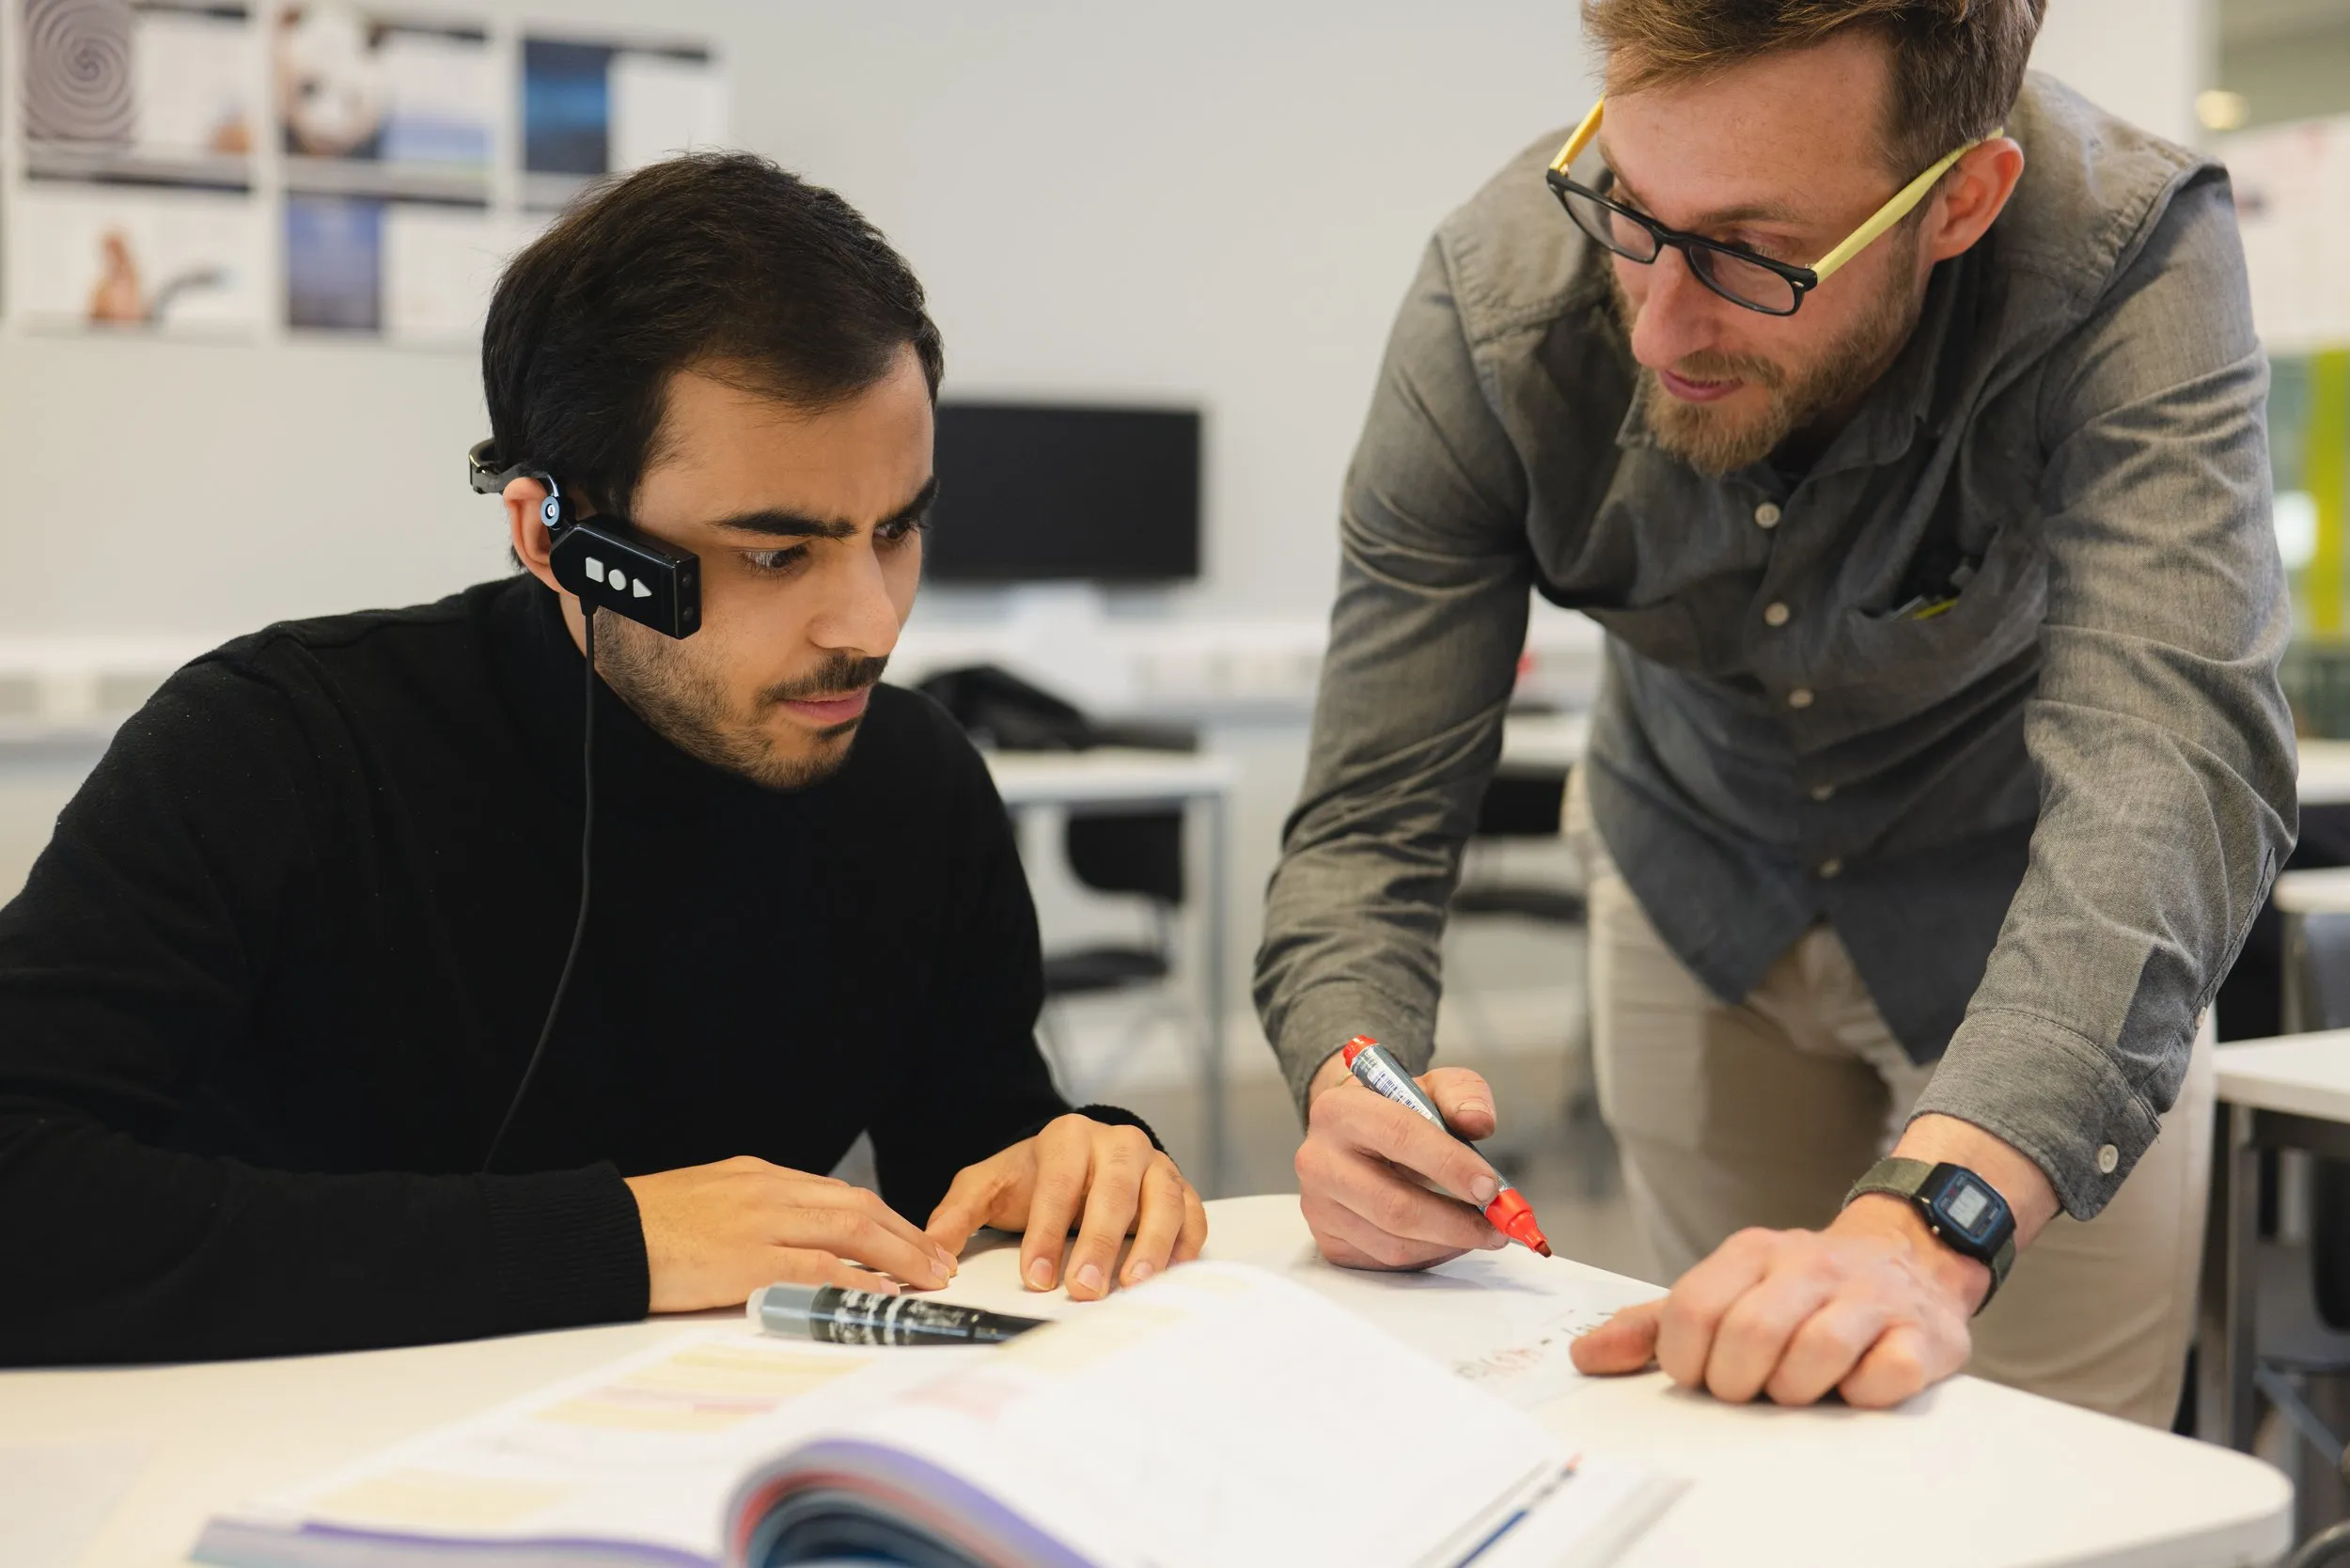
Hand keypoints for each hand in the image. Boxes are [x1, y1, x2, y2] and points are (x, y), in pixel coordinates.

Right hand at [624, 1156, 956, 1312]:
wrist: (598, 1235)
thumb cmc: (642, 1229)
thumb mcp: (704, 1204)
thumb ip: (747, 1215)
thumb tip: (781, 1241)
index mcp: (756, 1177)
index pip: (836, 1193)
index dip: (882, 1218)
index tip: (909, 1240)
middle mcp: (766, 1189)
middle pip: (856, 1205)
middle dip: (905, 1234)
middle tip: (937, 1261)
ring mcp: (759, 1220)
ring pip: (850, 1228)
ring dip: (899, 1253)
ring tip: (929, 1278)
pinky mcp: (747, 1257)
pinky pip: (817, 1264)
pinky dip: (857, 1276)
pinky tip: (883, 1292)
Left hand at [924, 1115, 1206, 1299]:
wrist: (1077, 1156)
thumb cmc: (1033, 1177)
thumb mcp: (987, 1186)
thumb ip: (957, 1215)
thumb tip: (932, 1251)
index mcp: (1068, 1139)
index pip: (1058, 1186)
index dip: (1046, 1233)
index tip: (1036, 1277)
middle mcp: (1117, 1145)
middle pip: (1114, 1192)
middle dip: (1098, 1243)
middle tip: (1084, 1289)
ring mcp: (1154, 1164)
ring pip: (1161, 1199)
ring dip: (1151, 1244)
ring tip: (1134, 1284)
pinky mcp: (1180, 1187)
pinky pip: (1193, 1212)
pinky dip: (1187, 1242)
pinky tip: (1173, 1272)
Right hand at [1293, 1049, 1508, 1270]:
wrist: (1355, 1136)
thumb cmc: (1398, 1112)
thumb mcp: (1434, 1088)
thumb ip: (1464, 1095)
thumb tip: (1479, 1121)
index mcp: (1340, 1110)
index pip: (1398, 1137)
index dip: (1449, 1164)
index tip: (1490, 1187)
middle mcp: (1318, 1160)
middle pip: (1393, 1206)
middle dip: (1455, 1222)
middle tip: (1497, 1225)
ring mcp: (1318, 1206)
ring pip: (1393, 1243)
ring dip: (1448, 1243)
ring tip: (1480, 1230)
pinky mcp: (1328, 1241)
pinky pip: (1387, 1261)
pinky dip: (1429, 1255)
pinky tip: (1448, 1237)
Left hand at [1567, 1198, 1982, 1406]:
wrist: (1910, 1257)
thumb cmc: (1801, 1290)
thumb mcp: (1727, 1291)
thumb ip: (1655, 1324)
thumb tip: (1585, 1356)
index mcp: (1751, 1253)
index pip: (1691, 1311)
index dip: (1686, 1362)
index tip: (1701, 1376)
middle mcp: (1807, 1265)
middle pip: (1749, 1334)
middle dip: (1738, 1384)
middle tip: (1749, 1391)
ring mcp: (1868, 1296)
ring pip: (1814, 1353)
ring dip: (1796, 1391)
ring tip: (1797, 1390)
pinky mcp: (1919, 1333)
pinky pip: (1885, 1374)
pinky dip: (1863, 1394)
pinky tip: (1854, 1387)